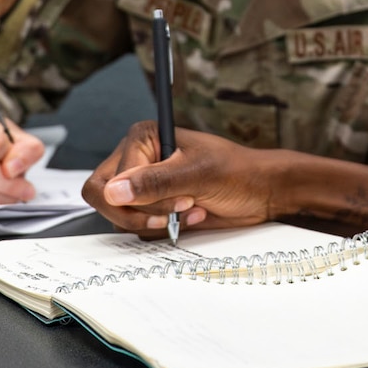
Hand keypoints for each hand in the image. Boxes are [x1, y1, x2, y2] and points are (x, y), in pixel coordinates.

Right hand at [83, 122, 277, 236]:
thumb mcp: (197, 174)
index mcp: (142, 138)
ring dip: (157, 221)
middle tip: (176, 211)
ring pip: (123, 217)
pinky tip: (191, 216)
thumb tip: (114, 191)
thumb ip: (155, 182)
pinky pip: (140, 227)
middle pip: (107, 200)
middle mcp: (138, 160)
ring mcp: (145, 186)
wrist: (260, 192)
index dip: (139, 199)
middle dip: (141, 214)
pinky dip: (164, 229)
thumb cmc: (237, 171)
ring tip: (190, 209)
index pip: (109, 181)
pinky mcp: (154, 207)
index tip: (176, 199)